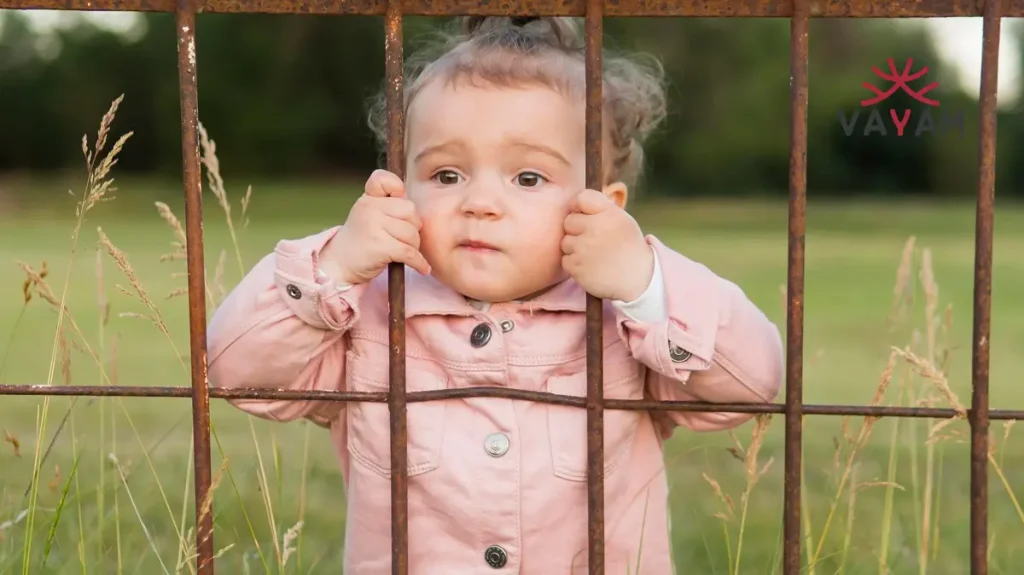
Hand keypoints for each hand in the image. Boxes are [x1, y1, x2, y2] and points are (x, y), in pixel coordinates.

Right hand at [320, 169, 430, 284]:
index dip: (397, 188)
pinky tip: (422, 267)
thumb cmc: (362, 240)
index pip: (383, 180)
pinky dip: (419, 262)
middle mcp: (369, 208)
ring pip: (412, 233)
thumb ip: (389, 206)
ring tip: (403, 253)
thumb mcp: (370, 215)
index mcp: (368, 199)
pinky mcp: (379, 246)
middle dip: (413, 227)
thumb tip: (415, 209)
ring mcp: (373, 226)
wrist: (339, 265)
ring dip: (413, 246)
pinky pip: (409, 252)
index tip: (399, 200)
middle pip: (410, 211)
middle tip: (404, 238)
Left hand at [561, 189, 653, 301]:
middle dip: (576, 229)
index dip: (580, 207)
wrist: (637, 278)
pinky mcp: (577, 267)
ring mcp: (584, 249)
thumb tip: (576, 204)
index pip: (582, 198)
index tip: (585, 216)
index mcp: (608, 214)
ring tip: (591, 253)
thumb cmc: (628, 246)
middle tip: (591, 238)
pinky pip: (565, 260)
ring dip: (574, 247)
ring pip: (565, 241)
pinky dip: (574, 263)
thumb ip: (601, 208)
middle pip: (569, 221)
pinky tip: (589, 265)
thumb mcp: (622, 219)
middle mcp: (595, 228)